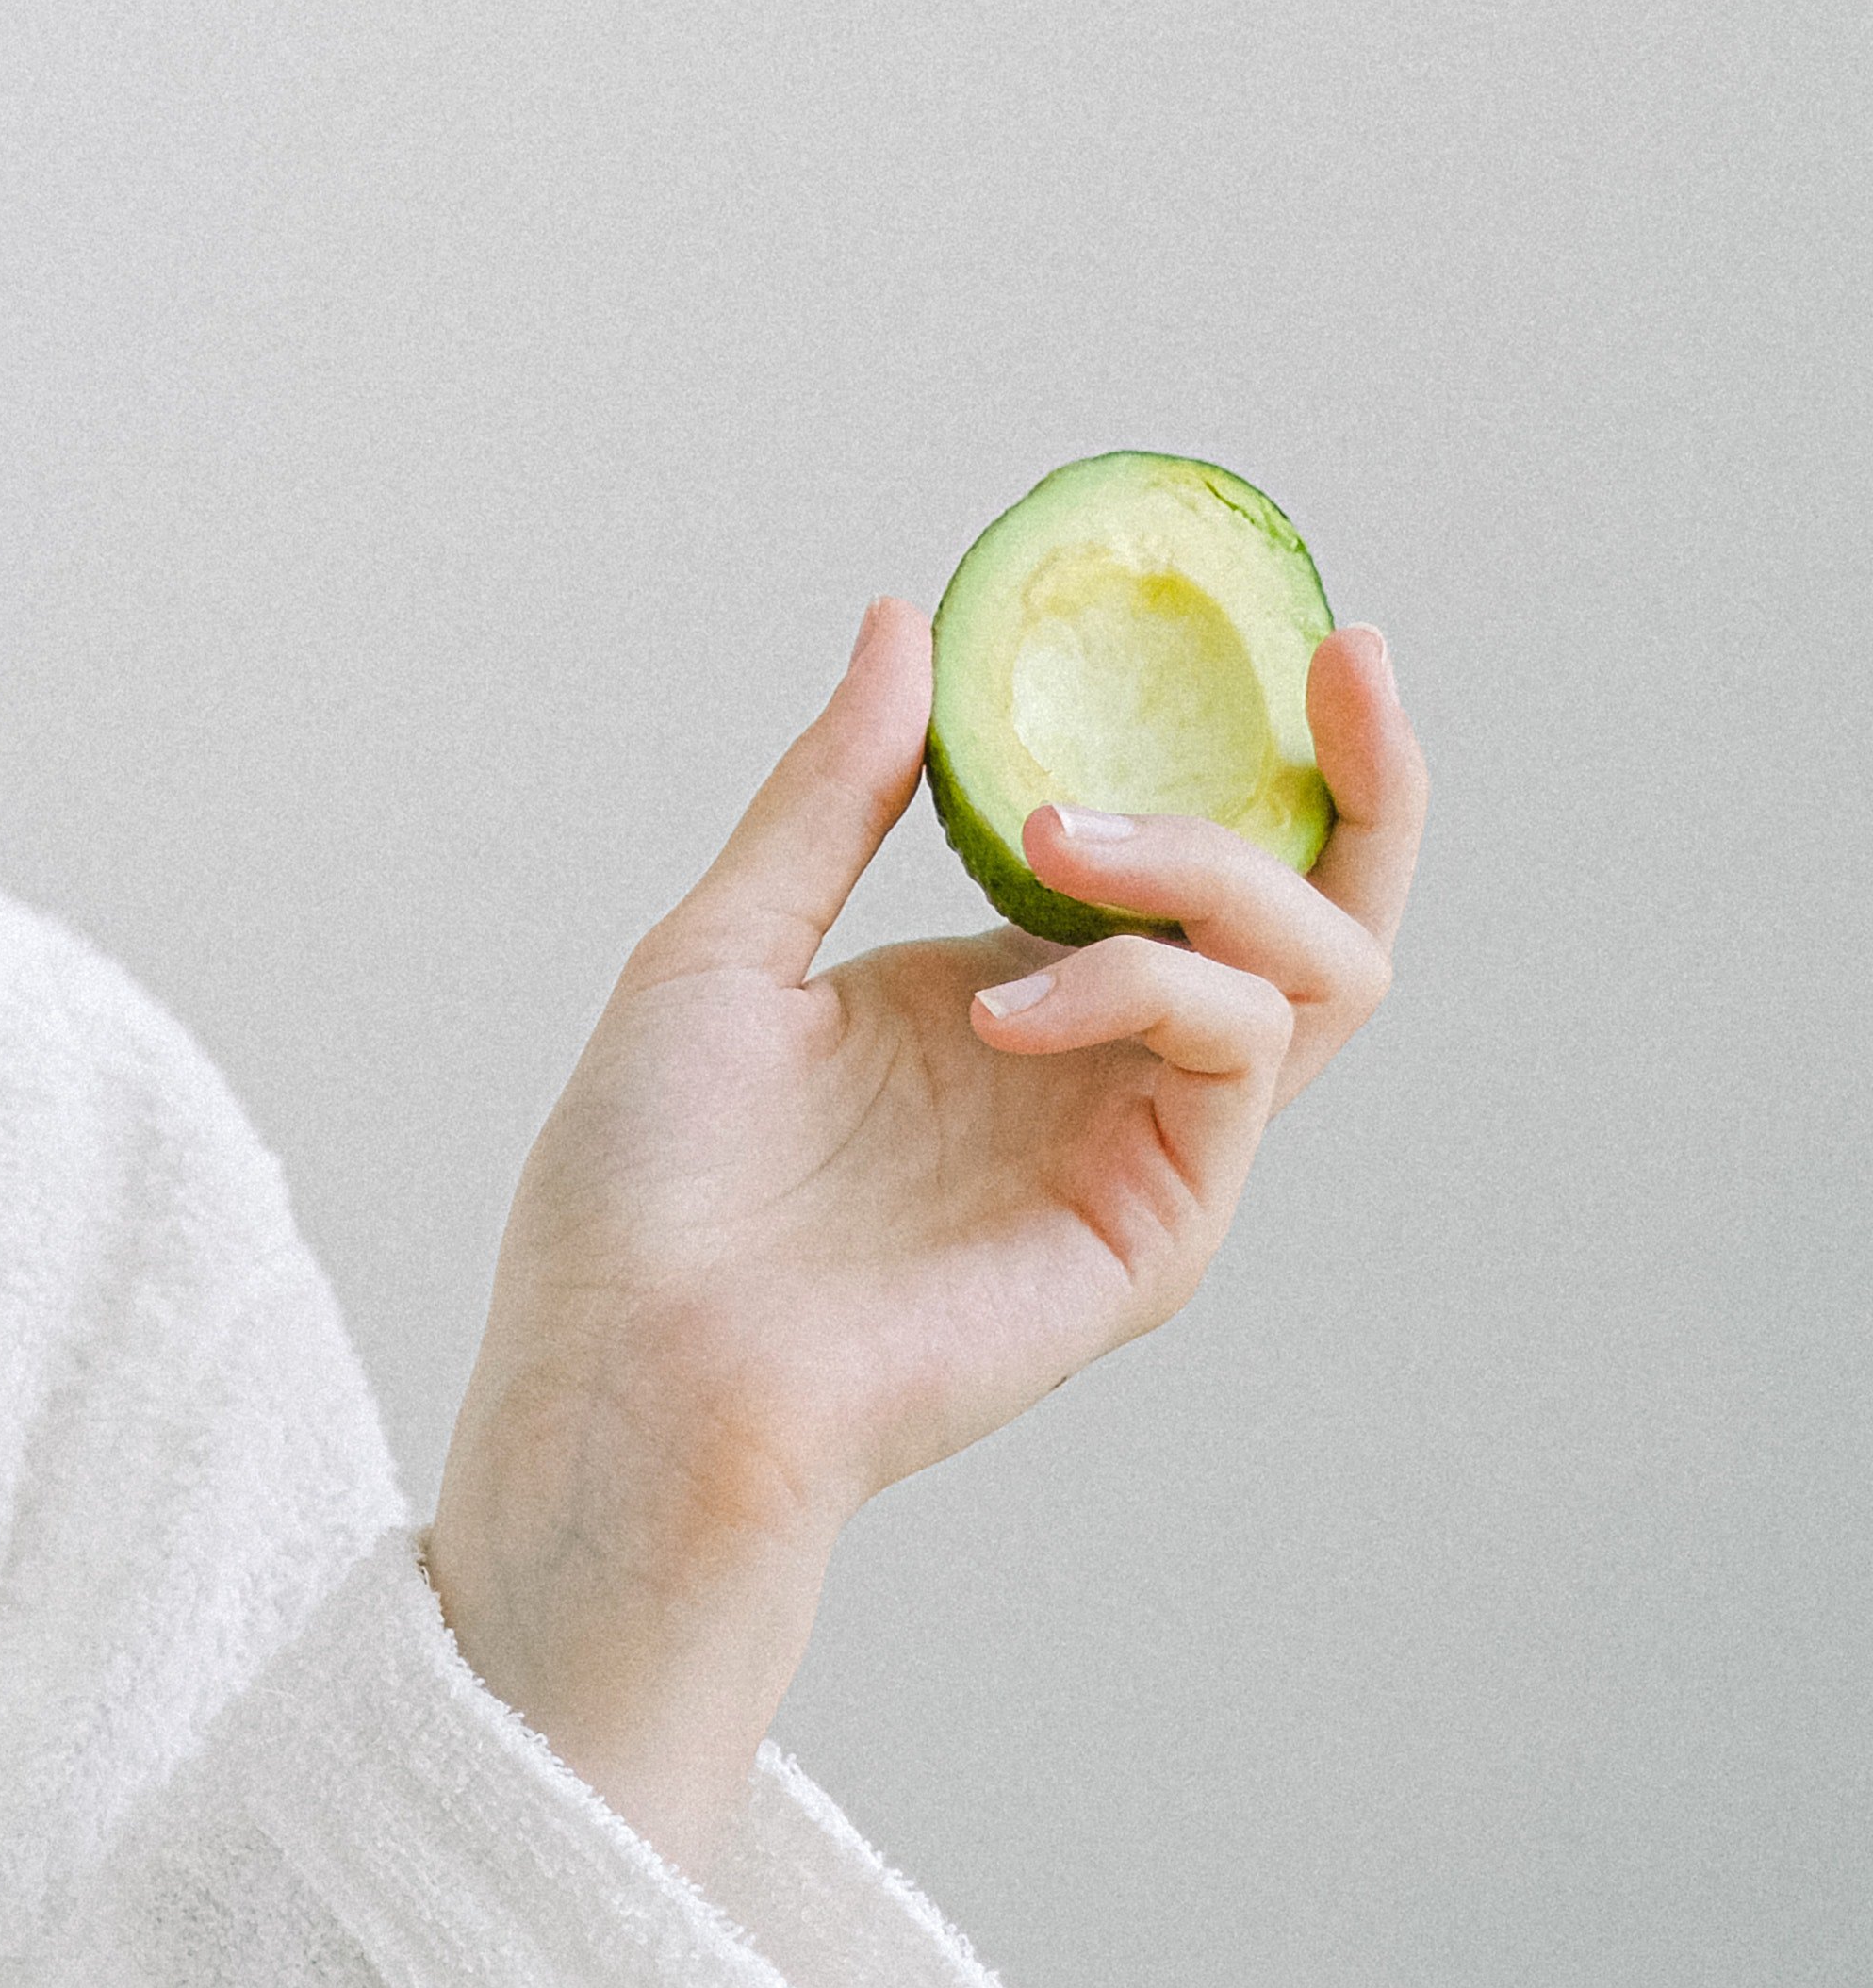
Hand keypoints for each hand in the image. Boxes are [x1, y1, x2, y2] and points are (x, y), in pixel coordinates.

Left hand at [428, 599, 1430, 1863]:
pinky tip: (1003, 1008)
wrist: (625, 1362)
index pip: (1181, 862)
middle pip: (1315, 916)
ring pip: (1314, 973)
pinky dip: (1143, 984)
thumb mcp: (723, 944)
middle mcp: (1092, 1068)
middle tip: (1343, 665)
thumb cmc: (642, 1190)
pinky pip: (1231, 1056)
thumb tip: (903, 624)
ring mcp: (1137, 1150)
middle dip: (1363, 781)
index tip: (1294, 635)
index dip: (1254, 750)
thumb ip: (830, 793)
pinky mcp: (1156, 1229)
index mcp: (1001, 996)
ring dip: (1210, 865)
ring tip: (1055, 833)